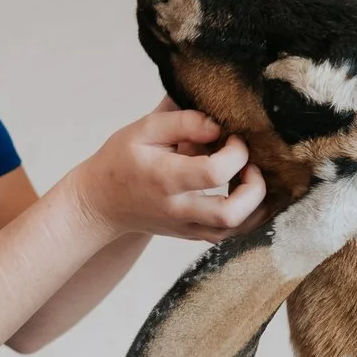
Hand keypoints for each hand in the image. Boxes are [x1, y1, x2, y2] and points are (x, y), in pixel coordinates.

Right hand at [65, 102, 266, 241]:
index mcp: (165, 178)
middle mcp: (177, 209)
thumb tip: (219, 125)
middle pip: (230, 214)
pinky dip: (246, 216)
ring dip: (254, 205)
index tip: (232, 136)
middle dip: (255, 188)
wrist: (102, 202)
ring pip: (233, 231)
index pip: (215, 172)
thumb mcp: (143, 130)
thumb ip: (183, 121)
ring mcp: (185, 227)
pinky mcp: (191, 235)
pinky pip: (228, 235)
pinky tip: (246, 194)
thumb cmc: (122, 160)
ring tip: (249, 178)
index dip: (236, 152)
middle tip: (250, 165)